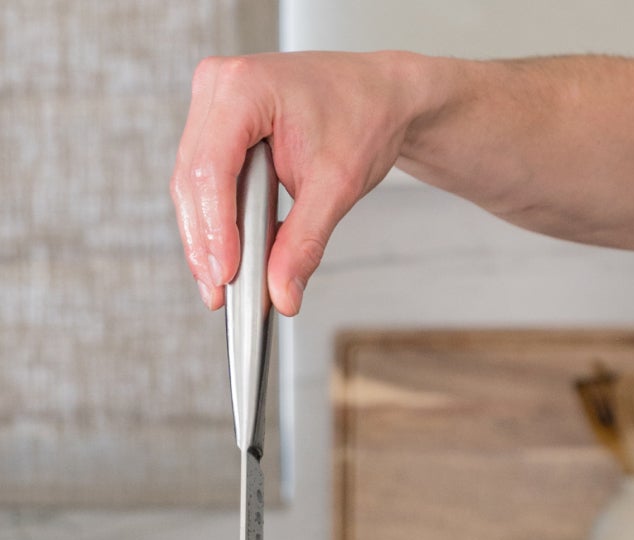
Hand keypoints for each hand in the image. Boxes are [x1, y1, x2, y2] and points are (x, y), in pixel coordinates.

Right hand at [171, 51, 422, 314]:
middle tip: (218, 295)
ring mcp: (212, 104)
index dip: (215, 228)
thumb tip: (282, 294)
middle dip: (204, 241)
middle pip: (192, 178)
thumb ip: (306, 242)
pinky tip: (226, 258)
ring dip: (205, 237)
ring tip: (220, 286)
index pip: (212, 168)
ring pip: (192, 184)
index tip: (225, 274)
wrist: (379, 96)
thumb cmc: (363, 118)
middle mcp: (217, 88)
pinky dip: (217, 221)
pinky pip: (207, 181)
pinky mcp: (218, 126)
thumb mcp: (338, 186)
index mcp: (242, 87)